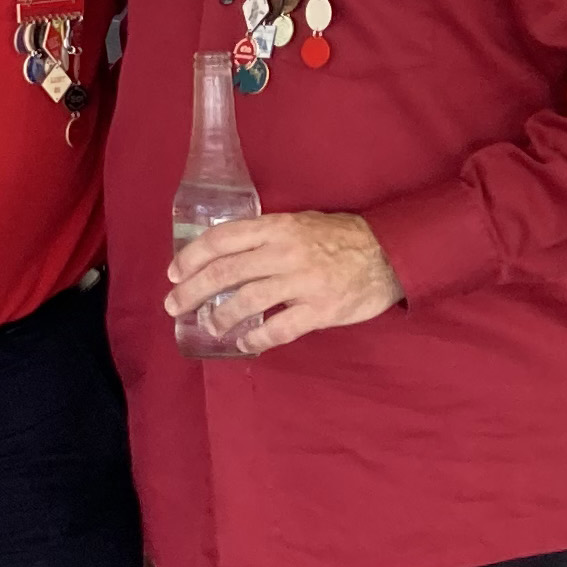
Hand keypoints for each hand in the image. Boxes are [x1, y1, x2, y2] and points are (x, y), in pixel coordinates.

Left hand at [166, 210, 400, 354]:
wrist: (392, 253)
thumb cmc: (340, 238)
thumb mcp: (300, 223)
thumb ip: (264, 237)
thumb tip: (221, 255)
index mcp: (278, 228)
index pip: (222, 239)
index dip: (191, 256)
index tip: (174, 273)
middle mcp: (286, 252)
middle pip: (225, 272)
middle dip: (191, 291)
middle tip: (174, 305)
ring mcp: (304, 282)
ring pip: (246, 302)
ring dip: (220, 317)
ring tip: (211, 325)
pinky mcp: (322, 309)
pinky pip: (278, 329)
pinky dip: (255, 339)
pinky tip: (245, 343)